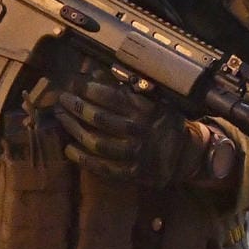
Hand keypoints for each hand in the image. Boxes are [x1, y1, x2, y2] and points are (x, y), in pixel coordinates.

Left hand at [54, 79, 238, 188]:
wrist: (186, 156)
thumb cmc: (166, 123)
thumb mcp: (156, 101)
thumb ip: (129, 91)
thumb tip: (97, 76)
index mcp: (146, 111)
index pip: (112, 97)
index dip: (89, 90)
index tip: (75, 83)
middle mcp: (139, 132)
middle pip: (99, 119)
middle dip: (77, 107)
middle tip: (63, 99)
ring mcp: (134, 154)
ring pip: (96, 142)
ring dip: (74, 129)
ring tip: (62, 118)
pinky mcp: (130, 173)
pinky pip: (101, 167)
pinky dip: (82, 158)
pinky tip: (69, 149)